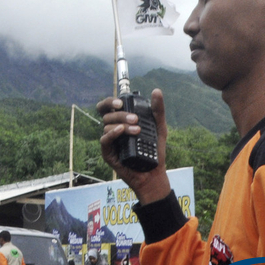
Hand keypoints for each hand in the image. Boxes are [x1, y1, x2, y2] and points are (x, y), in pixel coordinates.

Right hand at [97, 88, 170, 204]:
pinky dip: (112, 133)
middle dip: (120, 114)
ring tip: (137, 130)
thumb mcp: (160, 128)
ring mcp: (110, 142)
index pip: (108, 107)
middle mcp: (113, 130)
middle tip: (135, 119)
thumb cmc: (155, 151)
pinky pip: (104, 140)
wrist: (154, 174)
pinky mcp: (108, 153)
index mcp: (121, 122)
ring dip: (121, 125)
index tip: (121, 102)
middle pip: (106, 114)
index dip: (110, 102)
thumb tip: (156, 91)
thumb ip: (158, 110)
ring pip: (106, 126)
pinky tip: (121, 131)